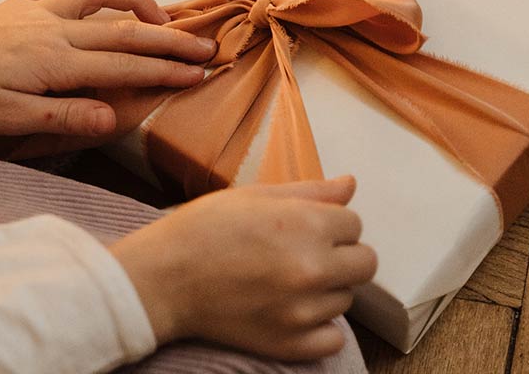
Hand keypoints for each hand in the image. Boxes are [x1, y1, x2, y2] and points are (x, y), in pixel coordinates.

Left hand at [0, 0, 214, 139]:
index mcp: (57, 61)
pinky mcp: (22, 3)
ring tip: (160, 16)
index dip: (166, 71)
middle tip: (206, 47)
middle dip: (171, 40)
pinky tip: (96, 1)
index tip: (200, 74)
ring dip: (136, 2)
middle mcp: (57, 29)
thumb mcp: (8, 120)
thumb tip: (113, 119)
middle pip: (127, 30)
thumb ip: (63, 117)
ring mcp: (40, 10)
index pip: (125, 66)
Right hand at [110, 176, 376, 360]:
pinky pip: (333, 339)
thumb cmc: (204, 228)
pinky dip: (318, 327)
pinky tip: (292, 310)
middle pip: (365, 263)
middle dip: (341, 254)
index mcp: (306, 225)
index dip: (330, 222)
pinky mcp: (290, 344)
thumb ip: (310, 191)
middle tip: (305, 252)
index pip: (355, 223)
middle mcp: (312, 268)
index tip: (304, 226)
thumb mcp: (256, 196)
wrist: (163, 277)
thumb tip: (351, 184)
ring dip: (326, 288)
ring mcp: (303, 311)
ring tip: (286, 278)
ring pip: (346, 298)